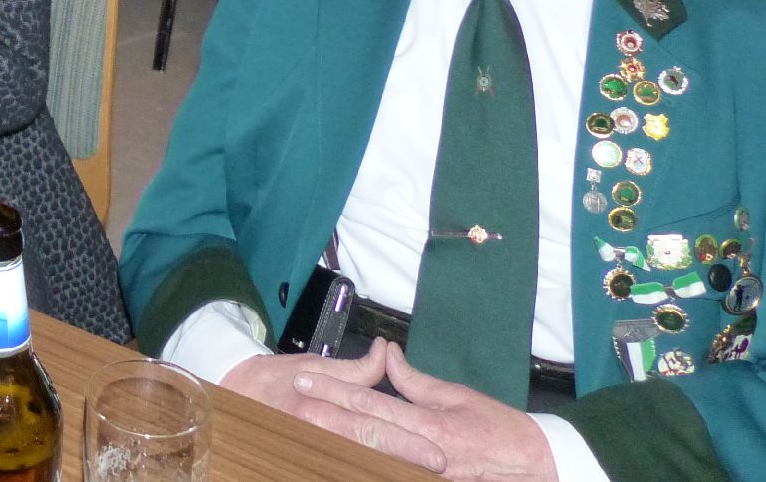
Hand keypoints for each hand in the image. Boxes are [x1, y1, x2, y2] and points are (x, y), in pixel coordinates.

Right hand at [223, 341, 446, 472]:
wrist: (232, 394)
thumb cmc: (275, 379)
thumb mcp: (313, 363)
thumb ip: (354, 368)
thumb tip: (386, 352)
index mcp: (322, 405)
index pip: (372, 426)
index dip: (406, 442)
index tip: (438, 454)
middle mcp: (318, 431)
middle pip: (369, 450)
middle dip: (405, 462)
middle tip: (439, 469)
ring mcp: (310, 449)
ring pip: (356, 465)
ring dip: (388, 472)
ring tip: (419, 477)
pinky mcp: (305, 459)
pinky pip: (336, 470)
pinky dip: (363, 473)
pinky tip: (385, 475)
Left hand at [291, 344, 555, 480]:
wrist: (533, 466)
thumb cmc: (498, 428)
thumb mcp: (458, 396)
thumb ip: (414, 380)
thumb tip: (385, 354)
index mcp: (429, 426)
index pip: (371, 405)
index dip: (334, 393)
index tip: (304, 381)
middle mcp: (422, 453)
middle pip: (362, 434)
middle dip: (323, 418)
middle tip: (289, 404)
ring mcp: (423, 474)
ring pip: (369, 458)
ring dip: (334, 443)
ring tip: (300, 428)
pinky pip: (386, 471)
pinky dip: (360, 463)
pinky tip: (334, 456)